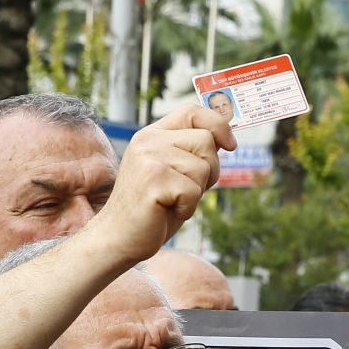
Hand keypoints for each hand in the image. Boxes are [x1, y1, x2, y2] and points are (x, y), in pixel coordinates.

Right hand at [86, 105, 231, 259]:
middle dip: (210, 170)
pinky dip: (188, 208)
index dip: (217, 124)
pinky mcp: (154, 180)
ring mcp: (149, 159)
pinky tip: (166, 211)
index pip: (191, 111)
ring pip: (203, 167)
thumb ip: (192, 153)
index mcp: (152, 135)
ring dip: (196, 192)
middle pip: (206, 141)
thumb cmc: (151, 209)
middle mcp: (149, 141)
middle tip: (186, 190)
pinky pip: (193, 191)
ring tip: (172, 201)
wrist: (118, 237)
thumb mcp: (173, 173)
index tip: (230, 144)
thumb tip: (226, 137)